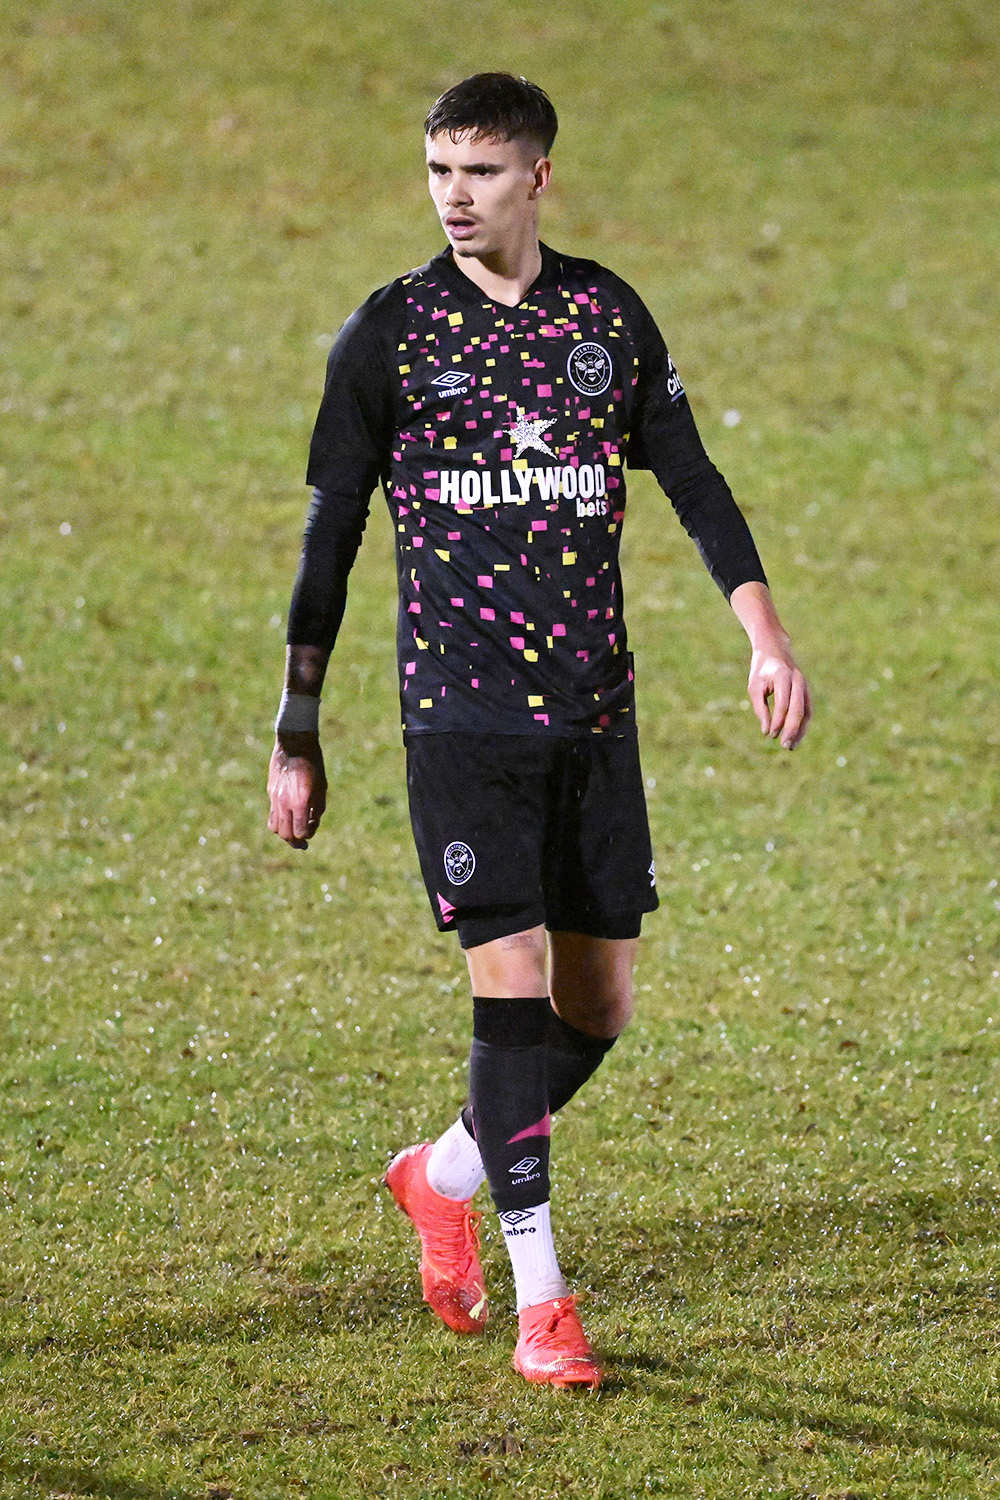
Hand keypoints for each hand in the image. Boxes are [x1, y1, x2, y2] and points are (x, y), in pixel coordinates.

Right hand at [267, 734, 326, 848]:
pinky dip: (279, 823)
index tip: (313, 828)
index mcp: (301, 802)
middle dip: (295, 842)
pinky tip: (288, 819)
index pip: (301, 832)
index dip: (308, 835)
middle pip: (286, 834)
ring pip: (275, 828)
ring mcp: (275, 798)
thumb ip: (317, 809)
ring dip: (285, 834)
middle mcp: (285, 802)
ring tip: (294, 832)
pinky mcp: (270, 793)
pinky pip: (271, 816)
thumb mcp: (322, 787)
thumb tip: (310, 825)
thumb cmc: (313, 765)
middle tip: (303, 844)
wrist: (294, 744)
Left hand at [747, 642, 810, 748]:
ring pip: (806, 712)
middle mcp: (798, 681)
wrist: (775, 650)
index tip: (769, 735)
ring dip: (800, 731)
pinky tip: (796, 737)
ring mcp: (805, 686)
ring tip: (791, 746)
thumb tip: (767, 731)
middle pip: (798, 710)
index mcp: (783, 676)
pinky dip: (803, 725)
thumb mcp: (755, 687)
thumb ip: (761, 708)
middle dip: (791, 729)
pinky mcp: (807, 692)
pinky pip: (808, 711)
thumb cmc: (761, 670)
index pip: (783, 704)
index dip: (777, 721)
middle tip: (784, 746)